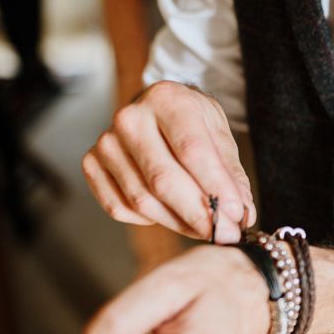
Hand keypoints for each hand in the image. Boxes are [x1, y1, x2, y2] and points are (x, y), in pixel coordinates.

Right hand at [82, 81, 255, 242]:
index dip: (215, 187)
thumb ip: (231, 172)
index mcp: (167, 99)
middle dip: (198, 214)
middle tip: (225, 234)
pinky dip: (149, 220)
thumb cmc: (192, 121)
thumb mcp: (219, 133)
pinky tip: (170, 213)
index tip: (235, 215)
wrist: (158, 109)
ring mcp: (107, 142)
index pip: (192, 151)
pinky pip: (120, 208)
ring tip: (205, 228)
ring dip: (178, 222)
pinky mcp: (93, 164)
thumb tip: (240, 213)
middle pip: (163, 180)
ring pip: (142, 200)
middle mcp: (131, 118)